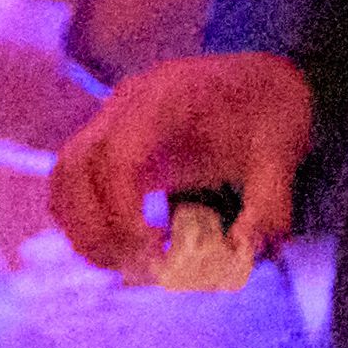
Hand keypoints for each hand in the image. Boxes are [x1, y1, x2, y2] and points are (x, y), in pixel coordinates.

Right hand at [54, 50, 320, 278]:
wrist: (260, 79)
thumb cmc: (269, 110)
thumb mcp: (282, 152)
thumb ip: (268, 203)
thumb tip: (242, 253)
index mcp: (168, 98)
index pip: (118, 155)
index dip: (121, 210)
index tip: (150, 250)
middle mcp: (127, 104)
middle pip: (74, 167)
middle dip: (94, 228)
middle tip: (136, 268)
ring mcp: (111, 119)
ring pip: (65, 176)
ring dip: (83, 228)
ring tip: (127, 264)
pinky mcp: (108, 141)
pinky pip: (72, 181)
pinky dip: (85, 218)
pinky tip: (124, 246)